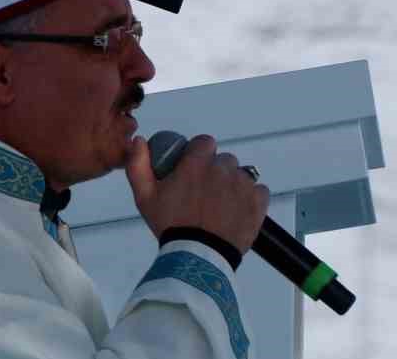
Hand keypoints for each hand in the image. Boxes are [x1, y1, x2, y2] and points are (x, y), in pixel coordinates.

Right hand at [124, 134, 268, 255]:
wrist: (198, 256)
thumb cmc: (170, 225)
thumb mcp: (144, 196)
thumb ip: (138, 164)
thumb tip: (139, 140)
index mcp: (196, 163)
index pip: (204, 142)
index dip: (199, 153)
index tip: (193, 169)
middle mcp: (222, 169)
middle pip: (223, 160)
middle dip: (215, 171)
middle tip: (204, 193)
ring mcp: (243, 185)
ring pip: (241, 175)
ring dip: (232, 185)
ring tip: (221, 205)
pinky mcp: (258, 202)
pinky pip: (259, 190)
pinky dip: (250, 198)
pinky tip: (237, 211)